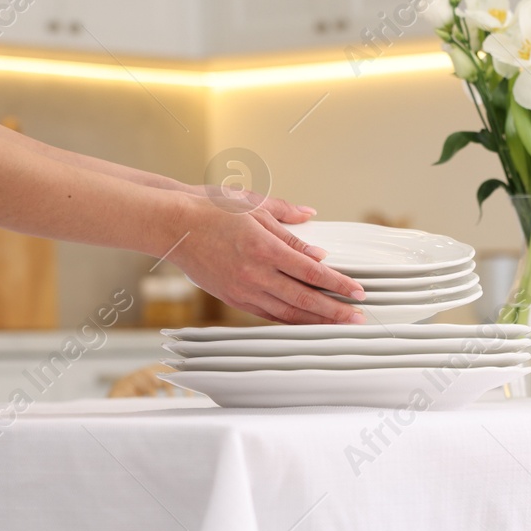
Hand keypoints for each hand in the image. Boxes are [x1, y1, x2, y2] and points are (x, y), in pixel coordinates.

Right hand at [166, 194, 365, 324]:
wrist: (172, 226)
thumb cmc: (210, 210)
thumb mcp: (253, 204)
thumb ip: (286, 216)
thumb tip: (311, 218)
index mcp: (264, 248)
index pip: (312, 272)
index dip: (338, 284)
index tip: (357, 291)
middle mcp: (255, 274)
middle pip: (304, 298)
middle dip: (334, 310)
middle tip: (357, 317)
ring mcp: (243, 290)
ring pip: (287, 312)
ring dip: (315, 320)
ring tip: (337, 325)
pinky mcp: (233, 298)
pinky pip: (267, 314)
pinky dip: (289, 320)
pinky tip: (305, 322)